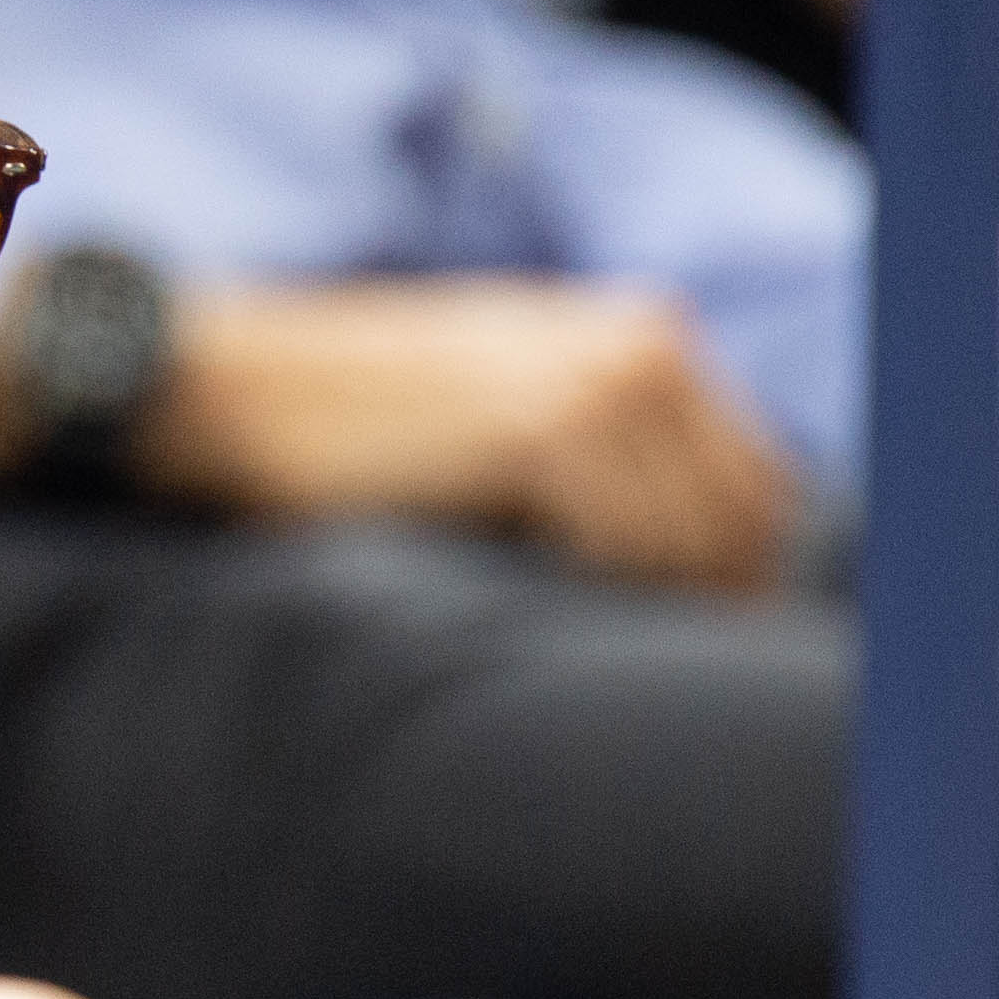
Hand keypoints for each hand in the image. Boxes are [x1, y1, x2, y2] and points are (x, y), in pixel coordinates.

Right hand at [136, 279, 795, 591]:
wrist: (242, 382)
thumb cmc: (356, 410)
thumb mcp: (502, 392)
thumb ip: (599, 434)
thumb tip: (683, 546)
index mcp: (641, 331)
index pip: (755, 476)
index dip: (739, 567)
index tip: (701, 635)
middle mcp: (639, 346)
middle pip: (741, 511)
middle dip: (711, 595)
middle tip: (659, 666)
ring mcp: (596, 384)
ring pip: (685, 536)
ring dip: (652, 603)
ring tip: (599, 653)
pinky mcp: (541, 432)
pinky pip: (619, 541)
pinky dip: (602, 588)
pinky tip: (550, 610)